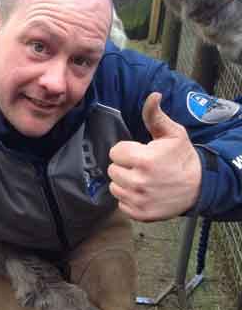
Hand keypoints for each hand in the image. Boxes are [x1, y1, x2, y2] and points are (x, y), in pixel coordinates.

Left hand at [108, 92, 201, 220]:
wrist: (198, 186)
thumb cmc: (182, 158)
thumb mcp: (173, 133)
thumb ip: (155, 116)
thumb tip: (153, 95)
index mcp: (144, 159)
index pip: (115, 152)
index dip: (127, 151)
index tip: (139, 153)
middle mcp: (138, 181)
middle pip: (112, 170)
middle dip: (124, 166)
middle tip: (141, 167)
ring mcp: (138, 200)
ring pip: (114, 187)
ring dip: (125, 183)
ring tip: (142, 179)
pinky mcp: (139, 214)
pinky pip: (121, 204)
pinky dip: (129, 199)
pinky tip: (143, 193)